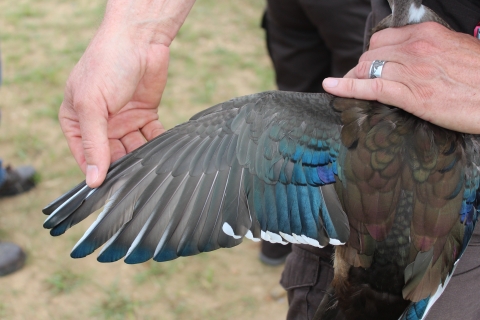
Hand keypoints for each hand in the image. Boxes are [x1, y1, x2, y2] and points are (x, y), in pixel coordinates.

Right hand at [59, 0, 195, 187]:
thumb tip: (92, 179)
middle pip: (112, 156)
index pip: (86, 157)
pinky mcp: (146, 115)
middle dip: (124, 167)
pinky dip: (157, 146)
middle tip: (136, 181)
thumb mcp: (92, 105)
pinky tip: (164, 154)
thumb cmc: (107, 64)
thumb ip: (93, 144)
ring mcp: (124, 120)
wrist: (140, 40)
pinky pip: (152, 138)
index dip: (97, 173)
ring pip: (134, 150)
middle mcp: (101, 124)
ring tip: (152, 169)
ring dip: (142, 158)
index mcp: (77, 121)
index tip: (110, 192)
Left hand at [322, 22, 479, 133]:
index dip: (372, 54)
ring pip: (367, 69)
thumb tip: (413, 55)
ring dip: (354, 79)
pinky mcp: (411, 95)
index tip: (369, 65)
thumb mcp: (455, 50)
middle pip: (370, 54)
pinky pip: (369, 88)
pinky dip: (346, 88)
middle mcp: (415, 48)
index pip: (383, 39)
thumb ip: (430, 49)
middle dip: (361, 67)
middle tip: (359, 80)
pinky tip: (331, 87)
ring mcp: (411, 71)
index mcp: (427, 34)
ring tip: (348, 88)